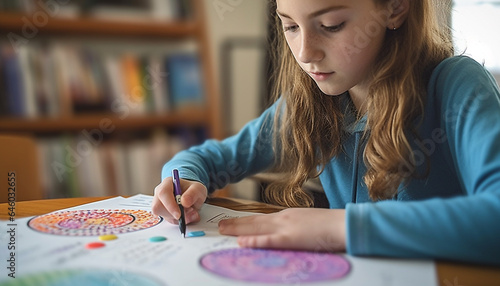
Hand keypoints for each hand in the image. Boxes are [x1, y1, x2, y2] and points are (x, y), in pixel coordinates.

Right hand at [151, 176, 206, 224]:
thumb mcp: (198, 189)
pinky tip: (184, 216)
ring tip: (189, 213)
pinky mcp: (162, 213)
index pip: (163, 193)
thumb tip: (184, 202)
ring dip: (177, 218)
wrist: (192, 197)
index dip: (170, 205)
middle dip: (173, 214)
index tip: (179, 214)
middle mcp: (160, 193)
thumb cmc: (193, 190)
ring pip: (162, 215)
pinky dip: (178, 221)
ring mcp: (159, 204)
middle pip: (158, 206)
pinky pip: (168, 220)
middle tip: (187, 214)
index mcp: (167, 183)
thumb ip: (193, 194)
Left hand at [218, 208, 345, 251]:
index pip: (263, 218)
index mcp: (289, 217)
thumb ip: (297, 229)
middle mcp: (284, 219)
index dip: (247, 221)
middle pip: (255, 221)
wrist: (345, 224)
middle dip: (236, 223)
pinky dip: (255, 241)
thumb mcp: (310, 225)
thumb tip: (289, 235)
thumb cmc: (332, 226)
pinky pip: (270, 241)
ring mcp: (287, 227)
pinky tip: (242, 242)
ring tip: (223, 230)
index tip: (235, 222)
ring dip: (238, 229)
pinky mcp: (292, 238)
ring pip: (257, 228)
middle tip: (220, 225)